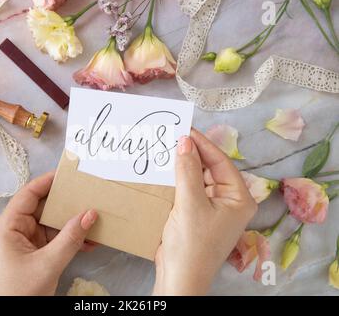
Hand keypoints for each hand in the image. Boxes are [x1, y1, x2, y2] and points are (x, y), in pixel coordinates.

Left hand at [0, 172, 97, 295]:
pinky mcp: (38, 253)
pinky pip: (57, 239)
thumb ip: (70, 238)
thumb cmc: (20, 291)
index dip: (47, 182)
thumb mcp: (48, 263)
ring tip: (95, 218)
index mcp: (9, 226)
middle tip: (88, 194)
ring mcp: (28, 242)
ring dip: (73, 224)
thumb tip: (90, 214)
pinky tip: (91, 241)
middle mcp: (17, 230)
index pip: (28, 195)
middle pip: (43, 208)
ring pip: (53, 224)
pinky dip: (72, 240)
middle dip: (66, 203)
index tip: (68, 174)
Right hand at [153, 129, 256, 295]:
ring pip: (200, 178)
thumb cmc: (191, 244)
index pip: (222, 162)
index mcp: (239, 198)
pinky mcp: (199, 215)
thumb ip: (188, 170)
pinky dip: (180, 180)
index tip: (185, 129)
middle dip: (194, 154)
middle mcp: (230, 201)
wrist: (179, 278)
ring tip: (169, 149)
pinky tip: (168, 170)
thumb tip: (184, 140)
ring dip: (185, 166)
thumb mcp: (190, 203)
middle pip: (212, 169)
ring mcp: (215, 209)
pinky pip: (191, 190)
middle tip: (174, 137)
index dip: (203, 144)